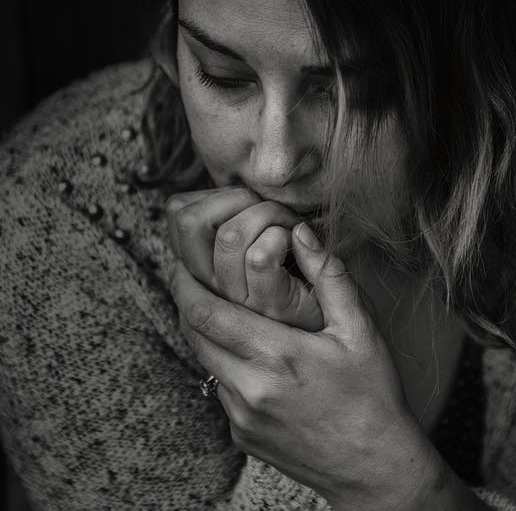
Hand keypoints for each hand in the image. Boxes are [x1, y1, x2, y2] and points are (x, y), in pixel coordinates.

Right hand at [165, 187, 324, 330]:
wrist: (338, 323)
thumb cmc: (300, 275)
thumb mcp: (252, 247)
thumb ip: (232, 222)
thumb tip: (215, 193)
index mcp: (202, 267)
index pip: (177, 212)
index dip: (211, 192)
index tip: (245, 202)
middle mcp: (211, 286)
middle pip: (188, 220)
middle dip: (234, 196)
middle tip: (266, 206)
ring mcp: (238, 300)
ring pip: (229, 235)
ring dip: (268, 213)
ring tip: (288, 224)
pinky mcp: (270, 307)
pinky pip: (260, 257)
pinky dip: (284, 236)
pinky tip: (299, 241)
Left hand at [169, 222, 439, 508]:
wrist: (374, 468)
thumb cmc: (374, 397)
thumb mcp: (361, 331)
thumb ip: (329, 277)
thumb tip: (301, 233)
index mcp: (276, 356)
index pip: (205, 312)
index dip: (185, 282)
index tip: (183, 261)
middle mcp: (248, 389)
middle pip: (193, 335)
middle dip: (187, 301)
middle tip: (191, 274)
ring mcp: (240, 417)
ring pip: (204, 362)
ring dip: (205, 334)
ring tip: (221, 309)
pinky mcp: (241, 436)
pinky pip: (220, 390)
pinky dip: (225, 365)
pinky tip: (251, 355)